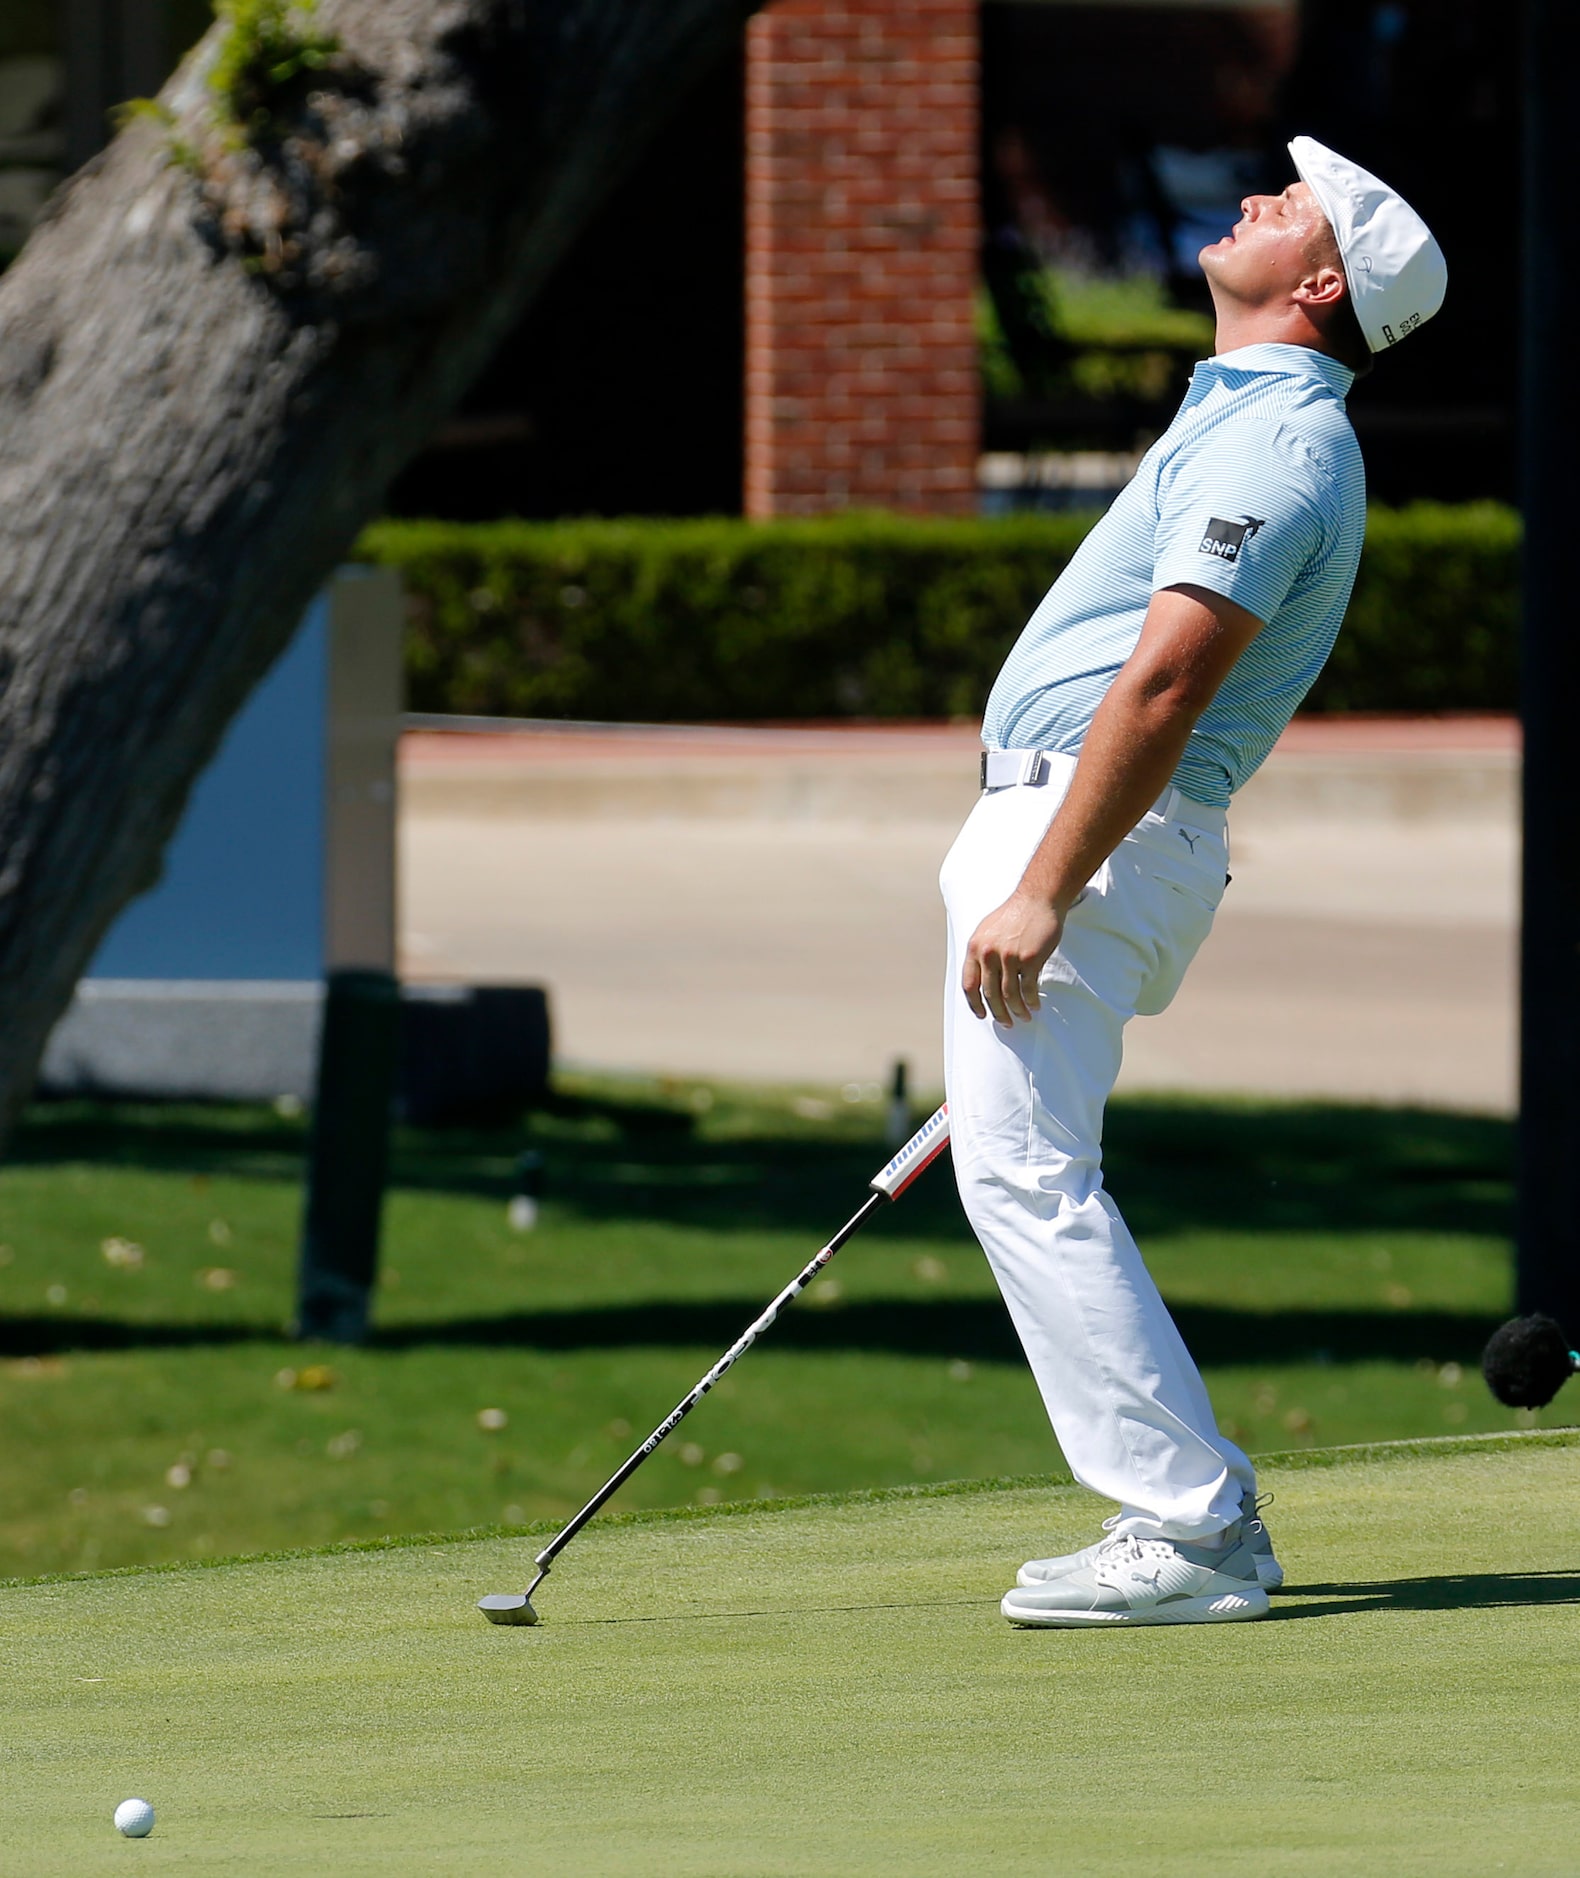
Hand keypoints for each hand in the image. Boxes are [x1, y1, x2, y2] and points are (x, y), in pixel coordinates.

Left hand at [962, 891, 1064, 1025]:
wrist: (1038, 899)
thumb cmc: (1015, 915)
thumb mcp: (987, 930)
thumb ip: (982, 952)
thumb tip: (980, 978)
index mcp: (975, 948)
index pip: (969, 984)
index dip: (974, 1004)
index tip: (982, 1015)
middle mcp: (988, 953)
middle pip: (989, 994)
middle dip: (998, 1013)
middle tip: (1006, 1023)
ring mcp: (1009, 956)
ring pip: (1009, 995)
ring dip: (1017, 1011)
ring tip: (1023, 1017)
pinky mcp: (1030, 959)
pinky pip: (1028, 989)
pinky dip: (1031, 1001)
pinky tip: (1035, 1006)